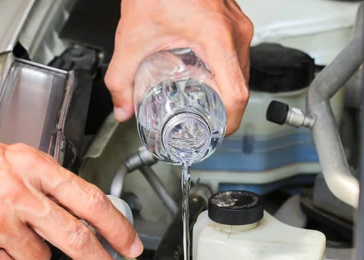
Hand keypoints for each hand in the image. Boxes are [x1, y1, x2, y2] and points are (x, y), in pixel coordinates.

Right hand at [0, 134, 142, 259]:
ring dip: (29, 256)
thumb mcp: (5, 159)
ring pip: (38, 258)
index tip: (129, 243)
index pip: (88, 198)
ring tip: (2, 235)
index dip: (116, 226)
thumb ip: (39, 183)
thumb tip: (70, 213)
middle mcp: (18, 193)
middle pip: (77, 237)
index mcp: (30, 166)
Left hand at [105, 0, 253, 134]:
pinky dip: (224, 72)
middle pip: (241, 85)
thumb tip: (123, 109)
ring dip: (224, 90)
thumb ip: (122, 78)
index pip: (237, 92)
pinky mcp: (234, 22)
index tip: (218, 133)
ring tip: (203, 103)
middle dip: (223, 110)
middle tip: (203, 123)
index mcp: (215, 37)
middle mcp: (234, 32)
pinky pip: (237, 56)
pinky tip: (204, 77)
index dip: (231, 121)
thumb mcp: (132, 38)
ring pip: (241, 71)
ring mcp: (238, 25)